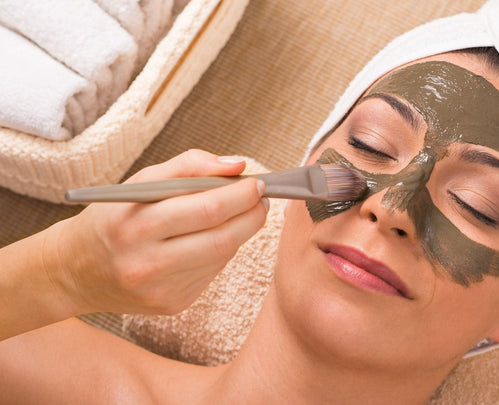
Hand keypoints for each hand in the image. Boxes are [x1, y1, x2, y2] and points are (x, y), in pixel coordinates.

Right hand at [46, 149, 268, 314]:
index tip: (258, 183)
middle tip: (262, 199)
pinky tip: (212, 238)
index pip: (207, 209)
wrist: (76, 270)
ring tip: (242, 213)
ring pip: (222, 257)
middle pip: (222, 238)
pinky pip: (212, 273)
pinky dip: (221, 251)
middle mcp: (146, 263)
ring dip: (240, 232)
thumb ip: (190, 166)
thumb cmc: (115, 217)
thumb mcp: (140, 182)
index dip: (241, 195)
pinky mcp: (171, 305)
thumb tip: (238, 165)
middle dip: (252, 215)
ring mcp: (160, 290)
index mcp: (136, 225)